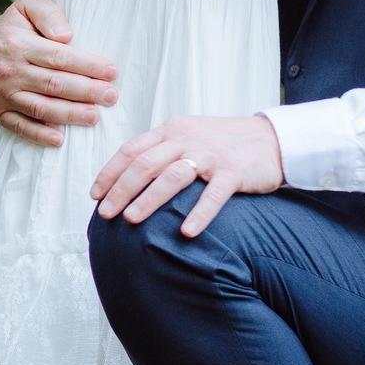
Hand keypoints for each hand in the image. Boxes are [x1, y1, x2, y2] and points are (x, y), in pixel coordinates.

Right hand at [0, 0, 118, 148]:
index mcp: (18, 44)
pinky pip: (19, 126)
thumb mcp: (27, 7)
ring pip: (40, 108)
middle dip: (86, 91)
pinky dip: (39, 135)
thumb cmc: (13, 27)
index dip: (87, 66)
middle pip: (53, 84)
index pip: (59, 57)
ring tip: (94, 116)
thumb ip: (48, 14)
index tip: (111, 72)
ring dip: (69, 115)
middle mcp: (9, 71)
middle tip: (110, 96)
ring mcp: (2, 94)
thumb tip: (66, 35)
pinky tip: (59, 140)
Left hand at [92, 114, 284, 235]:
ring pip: (173, 175)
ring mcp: (211, 154)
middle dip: (121, 189)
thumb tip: (127, 177)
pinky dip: (200, 213)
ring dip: (150, 199)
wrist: (270, 138)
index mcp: (172, 131)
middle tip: (105, 213)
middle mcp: (187, 139)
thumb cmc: (223, 142)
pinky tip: (187, 233)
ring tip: (132, 220)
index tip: (94, 195)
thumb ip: (161, 150)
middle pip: (146, 163)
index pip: (132, 149)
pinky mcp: (234, 171)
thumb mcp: (188, 136)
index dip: (110, 172)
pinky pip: (214, 194)